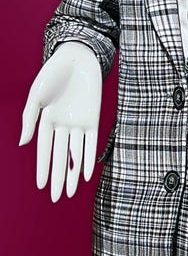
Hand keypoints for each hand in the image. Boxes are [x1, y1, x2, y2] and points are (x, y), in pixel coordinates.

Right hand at [19, 41, 101, 201]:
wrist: (77, 58)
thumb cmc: (53, 74)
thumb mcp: (36, 96)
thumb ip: (29, 119)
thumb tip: (24, 143)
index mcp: (46, 121)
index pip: (44, 150)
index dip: (42, 168)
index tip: (41, 185)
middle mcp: (63, 125)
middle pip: (60, 156)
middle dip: (57, 176)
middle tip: (56, 198)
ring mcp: (79, 123)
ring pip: (75, 153)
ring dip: (72, 172)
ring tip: (71, 191)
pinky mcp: (94, 118)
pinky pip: (91, 142)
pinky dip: (88, 156)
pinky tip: (86, 172)